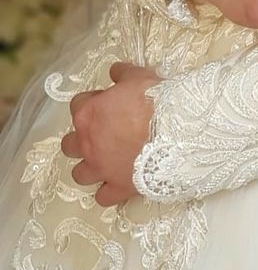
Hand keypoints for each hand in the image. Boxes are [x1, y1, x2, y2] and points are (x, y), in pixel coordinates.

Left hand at [60, 61, 160, 206]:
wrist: (175, 133)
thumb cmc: (154, 101)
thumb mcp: (139, 76)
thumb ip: (122, 73)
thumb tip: (114, 71)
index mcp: (89, 114)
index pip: (77, 105)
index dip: (92, 102)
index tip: (107, 102)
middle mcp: (88, 144)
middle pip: (69, 145)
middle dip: (82, 139)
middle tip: (103, 133)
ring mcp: (101, 169)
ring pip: (79, 174)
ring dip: (90, 167)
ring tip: (106, 162)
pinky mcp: (117, 188)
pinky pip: (102, 198)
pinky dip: (107, 192)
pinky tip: (118, 184)